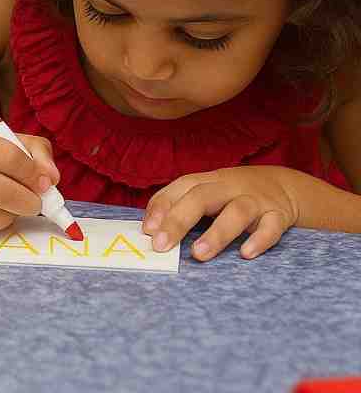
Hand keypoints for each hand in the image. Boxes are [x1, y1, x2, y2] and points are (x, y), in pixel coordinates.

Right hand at [0, 126, 59, 236]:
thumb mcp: (2, 139)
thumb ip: (35, 152)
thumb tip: (51, 179)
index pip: (13, 159)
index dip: (35, 175)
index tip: (43, 182)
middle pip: (7, 194)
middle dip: (31, 202)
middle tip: (34, 201)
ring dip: (13, 215)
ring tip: (10, 205)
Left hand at [142, 166, 299, 260]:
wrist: (286, 187)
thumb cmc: (235, 195)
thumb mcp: (209, 193)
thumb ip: (181, 207)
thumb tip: (151, 231)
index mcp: (209, 180)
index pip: (182, 186)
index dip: (162, 206)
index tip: (148, 230)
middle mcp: (230, 187)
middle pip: (202, 196)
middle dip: (179, 220)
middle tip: (161, 245)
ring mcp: (256, 200)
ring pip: (236, 212)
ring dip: (216, 233)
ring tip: (198, 254)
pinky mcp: (278, 215)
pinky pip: (271, 226)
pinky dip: (260, 239)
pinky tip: (246, 253)